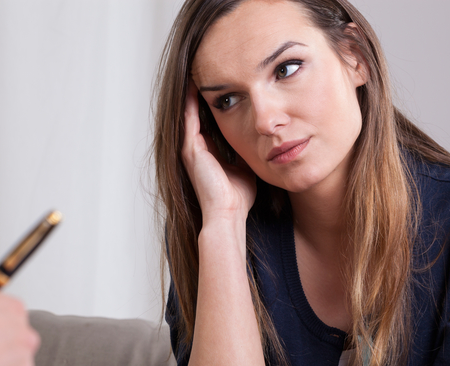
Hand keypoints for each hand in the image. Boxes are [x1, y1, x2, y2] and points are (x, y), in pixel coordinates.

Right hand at [182, 80, 256, 223]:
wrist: (228, 214)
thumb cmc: (238, 198)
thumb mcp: (245, 167)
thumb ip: (247, 153)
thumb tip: (261, 143)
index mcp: (206, 152)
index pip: (206, 120)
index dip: (212, 102)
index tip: (220, 83)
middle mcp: (194, 148)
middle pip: (194, 112)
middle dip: (199, 92)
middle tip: (204, 69)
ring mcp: (190, 148)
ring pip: (188, 111)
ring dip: (192, 91)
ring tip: (196, 69)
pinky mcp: (190, 148)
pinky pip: (188, 117)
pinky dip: (189, 100)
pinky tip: (193, 83)